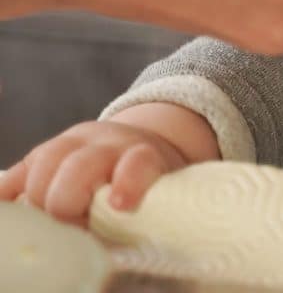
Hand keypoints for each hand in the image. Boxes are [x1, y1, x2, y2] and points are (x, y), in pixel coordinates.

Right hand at [0, 120, 187, 227]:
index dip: (128, 182)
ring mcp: (74, 143)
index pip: (137, 162)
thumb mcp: (157, 194)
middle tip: (74, 228)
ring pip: (46, 162)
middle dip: (68, 203)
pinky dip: (9, 191)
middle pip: (79, 167)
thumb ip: (145, 214)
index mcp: (143, 155)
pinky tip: (9, 207)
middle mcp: (108, 144)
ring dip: (40, 198)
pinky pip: (19, 171)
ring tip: (49, 223)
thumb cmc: (148, 183)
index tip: (120, 205)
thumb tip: (118, 248)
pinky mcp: (44, 153)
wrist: (135, 145)